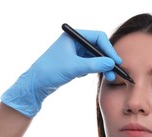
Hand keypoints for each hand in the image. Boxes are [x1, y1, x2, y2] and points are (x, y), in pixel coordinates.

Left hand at [1, 29, 120, 116]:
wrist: (36, 84)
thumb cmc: (50, 71)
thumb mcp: (74, 67)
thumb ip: (94, 64)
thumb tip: (111, 63)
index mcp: (73, 37)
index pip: (98, 37)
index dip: (109, 49)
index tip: (116, 61)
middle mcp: (75, 42)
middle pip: (98, 47)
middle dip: (107, 59)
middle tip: (115, 71)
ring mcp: (74, 52)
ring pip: (95, 57)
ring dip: (102, 66)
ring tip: (109, 77)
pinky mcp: (74, 62)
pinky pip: (90, 63)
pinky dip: (94, 69)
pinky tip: (91, 76)